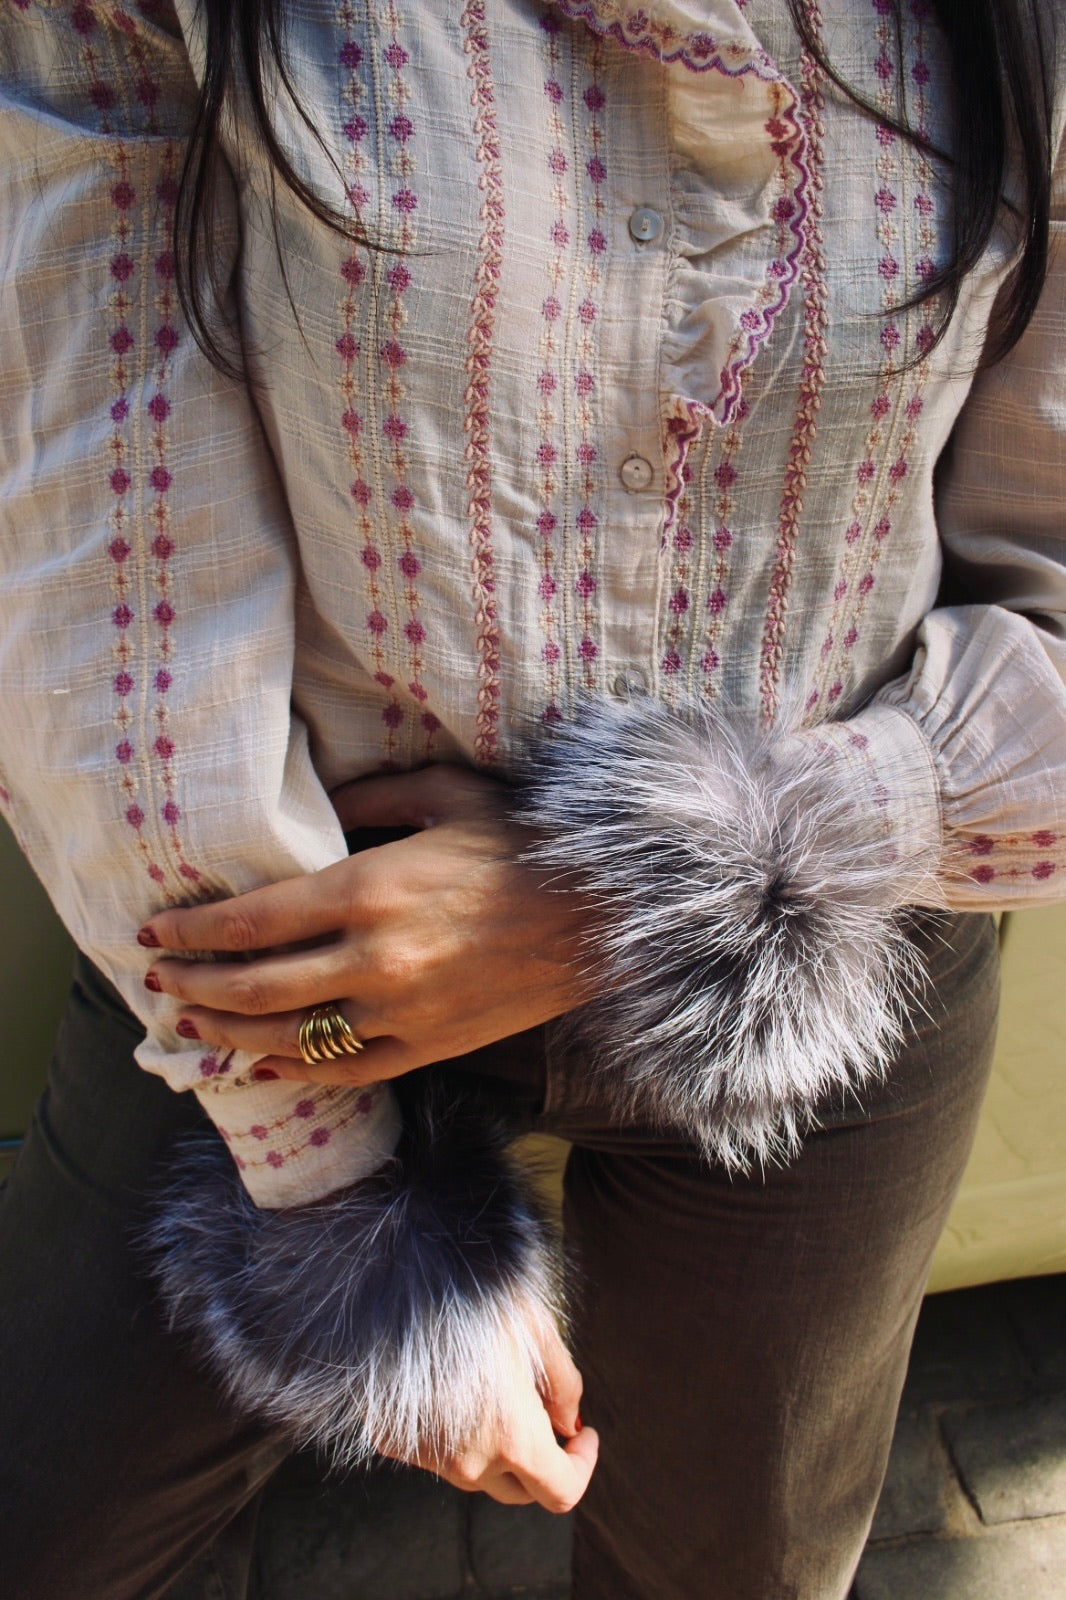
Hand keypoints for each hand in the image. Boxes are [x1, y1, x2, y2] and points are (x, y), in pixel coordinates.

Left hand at [138, 765, 595, 1083]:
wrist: (604, 913)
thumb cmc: (526, 844)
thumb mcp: (447, 794)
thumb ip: (373, 793)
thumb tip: (323, 799)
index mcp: (371, 888)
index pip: (252, 921)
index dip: (194, 933)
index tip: (155, 934)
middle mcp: (375, 958)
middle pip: (255, 986)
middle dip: (194, 987)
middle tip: (158, 984)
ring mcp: (403, 1011)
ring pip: (290, 1036)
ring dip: (228, 1034)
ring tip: (190, 1025)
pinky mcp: (432, 1046)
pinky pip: (346, 1069)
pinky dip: (295, 1071)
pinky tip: (260, 1064)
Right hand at [396, 1316, 598, 1512]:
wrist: (398, 1286)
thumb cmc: (476, 1299)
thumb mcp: (537, 1328)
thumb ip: (564, 1384)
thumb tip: (569, 1423)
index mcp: (513, 1438)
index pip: (561, 1492)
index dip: (582, 1466)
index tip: (583, 1436)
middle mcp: (471, 1463)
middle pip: (520, 1490)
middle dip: (541, 1461)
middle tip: (543, 1412)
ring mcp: (429, 1459)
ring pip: (478, 1473)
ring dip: (494, 1447)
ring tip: (492, 1387)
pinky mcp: (395, 1445)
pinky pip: (438, 1454)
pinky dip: (453, 1434)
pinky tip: (451, 1387)